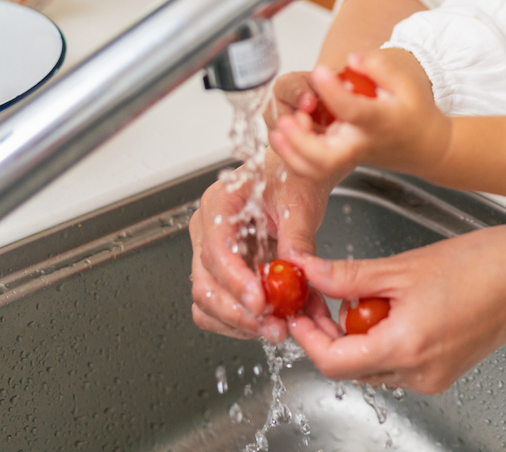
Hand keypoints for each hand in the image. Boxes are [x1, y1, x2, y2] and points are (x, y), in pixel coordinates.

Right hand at [188, 150, 334, 341]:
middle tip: (273, 325)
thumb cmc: (291, 178)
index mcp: (220, 204)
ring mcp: (212, 254)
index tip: (260, 302)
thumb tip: (297, 270)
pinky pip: (218, 307)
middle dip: (238, 312)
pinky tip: (268, 321)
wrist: (294, 177)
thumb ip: (297, 236)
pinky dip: (240, 321)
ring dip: (238, 322)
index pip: (215, 250)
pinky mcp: (224, 273)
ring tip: (275, 328)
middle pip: (205, 283)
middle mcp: (208, 230)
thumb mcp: (300, 202)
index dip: (235, 281)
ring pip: (206, 302)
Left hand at [269, 50, 450, 181]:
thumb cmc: (416, 114)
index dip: (333, 91)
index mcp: (379, 122)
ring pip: (316, 169)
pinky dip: (295, 157)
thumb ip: (379, 68)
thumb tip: (352, 59)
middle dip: (301, 142)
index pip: (352, 110)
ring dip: (292, 152)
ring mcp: (350, 156)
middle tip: (287, 119)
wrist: (426, 148)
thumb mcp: (406, 84)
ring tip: (281, 129)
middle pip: (327, 156)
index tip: (318, 71)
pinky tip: (286, 136)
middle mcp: (362, 143)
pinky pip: (314, 168)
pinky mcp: (342, 161)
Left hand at [285, 225, 505, 392]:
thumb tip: (309, 273)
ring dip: (355, 335)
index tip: (298, 310)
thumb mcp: (403, 266)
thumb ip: (349, 276)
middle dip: (328, 333)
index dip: (308, 337)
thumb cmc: (481, 265)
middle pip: (350, 367)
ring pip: (373, 366)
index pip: (333, 362)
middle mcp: (419, 374)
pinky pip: (398, 363)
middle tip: (318, 294)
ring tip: (359, 293)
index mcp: (406, 348)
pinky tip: (390, 305)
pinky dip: (383, 338)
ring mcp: (434, 377)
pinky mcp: (445, 371)